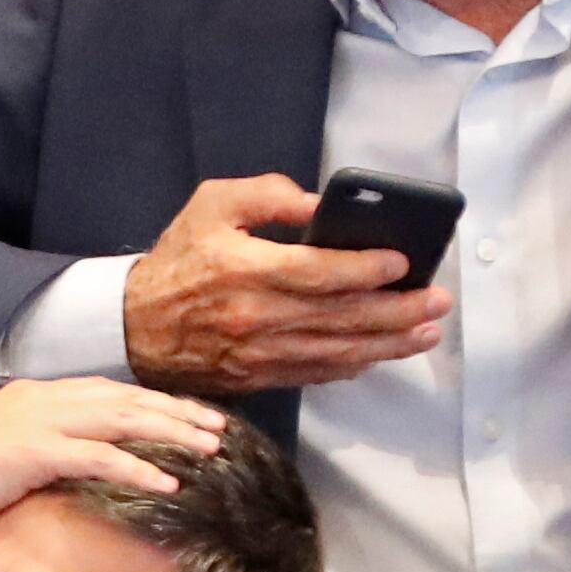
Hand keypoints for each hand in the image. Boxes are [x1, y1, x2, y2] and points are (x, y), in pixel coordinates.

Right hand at [0, 378, 229, 529]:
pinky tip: (169, 482)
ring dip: (172, 434)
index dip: (158, 404)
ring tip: (211, 450)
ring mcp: (39, 421)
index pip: (113, 394)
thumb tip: (71, 470)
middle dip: (179, 413)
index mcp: (40, 397)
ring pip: (123, 420)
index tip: (194, 419)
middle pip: (129, 399)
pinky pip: (98, 456)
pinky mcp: (31, 450)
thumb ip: (39, 452)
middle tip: (222, 429)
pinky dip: (138, 467)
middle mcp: (46, 399)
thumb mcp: (0, 453)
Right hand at [120, 175, 449, 396]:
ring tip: (426, 332)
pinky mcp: (259, 377)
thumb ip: (267, 195)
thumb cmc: (176, 260)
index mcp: (246, 270)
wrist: (132, 326)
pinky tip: (381, 353)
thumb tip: (319, 204)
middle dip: (398, 311)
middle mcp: (258, 317)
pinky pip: (317, 373)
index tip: (404, 263)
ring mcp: (260, 353)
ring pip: (338, 352)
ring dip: (389, 344)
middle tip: (438, 302)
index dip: (367, 270)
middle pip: (342, 318)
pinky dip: (354, 364)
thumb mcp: (212, 205)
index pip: (320, 273)